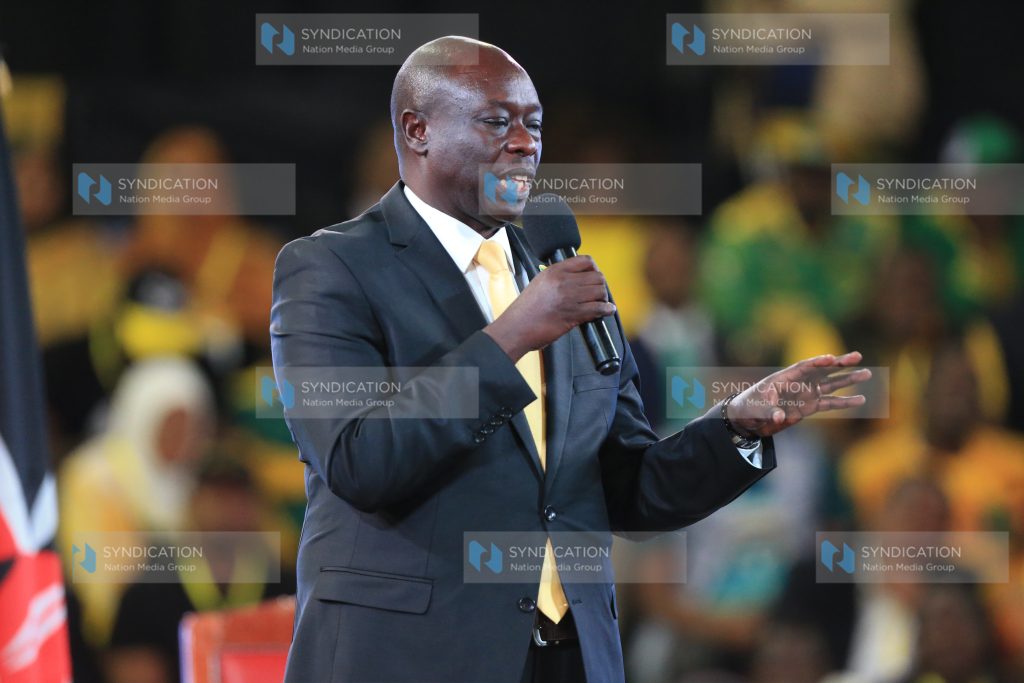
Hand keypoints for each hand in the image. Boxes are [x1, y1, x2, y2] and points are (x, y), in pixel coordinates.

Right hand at [483, 255, 615, 360]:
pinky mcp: (573, 314)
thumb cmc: (525, 310)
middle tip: (598, 293)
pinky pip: (598, 308)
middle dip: (600, 285)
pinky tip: (607, 311)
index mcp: (554, 271)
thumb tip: (575, 280)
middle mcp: (563, 281)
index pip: (584, 261)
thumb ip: (557, 278)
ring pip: (599, 291)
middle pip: (596, 276)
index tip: (594, 276)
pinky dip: (606, 310)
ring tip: (601, 303)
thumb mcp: (539, 283)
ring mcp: (569, 297)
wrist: (516, 328)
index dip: (594, 269)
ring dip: (603, 298)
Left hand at [726, 352, 871, 437]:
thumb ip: (768, 411)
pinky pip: (830, 403)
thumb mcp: (755, 408)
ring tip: (867, 374)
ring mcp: (806, 394)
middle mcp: (799, 383)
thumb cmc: (748, 407)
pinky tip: (861, 400)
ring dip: (848, 380)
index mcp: (784, 377)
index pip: (804, 367)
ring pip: (830, 385)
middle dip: (839, 364)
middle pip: (822, 370)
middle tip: (857, 357)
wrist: (748, 420)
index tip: (831, 359)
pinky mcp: (810, 407)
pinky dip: (844, 403)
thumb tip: (779, 417)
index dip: (817, 362)